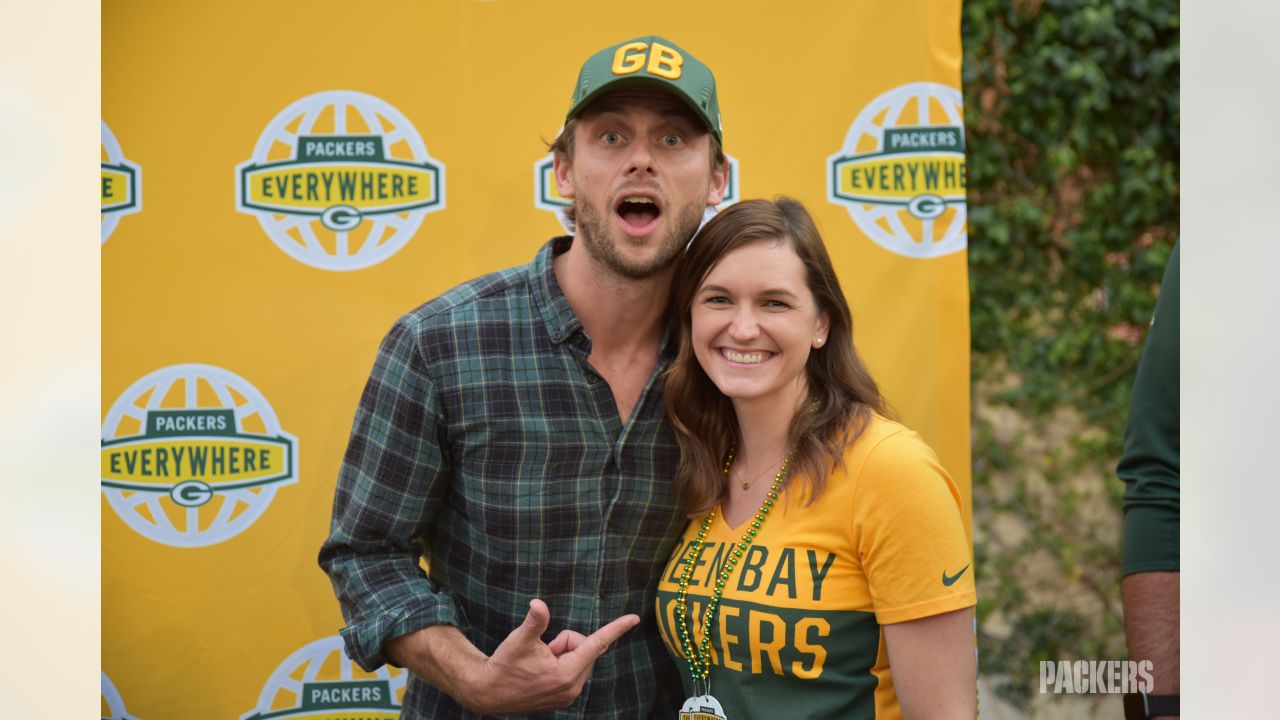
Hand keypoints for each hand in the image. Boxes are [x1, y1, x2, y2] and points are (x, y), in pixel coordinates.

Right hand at [469, 599, 639, 713]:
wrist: (488, 692)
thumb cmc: (504, 665)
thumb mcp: (519, 640)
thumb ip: (535, 621)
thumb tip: (538, 603)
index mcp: (567, 673)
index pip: (597, 643)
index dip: (616, 628)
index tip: (634, 618)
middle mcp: (572, 687)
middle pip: (584, 648)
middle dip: (566, 643)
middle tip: (542, 651)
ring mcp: (568, 695)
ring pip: (578, 659)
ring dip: (561, 654)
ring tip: (537, 664)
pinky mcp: (563, 698)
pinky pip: (572, 670)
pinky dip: (560, 664)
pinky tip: (539, 672)